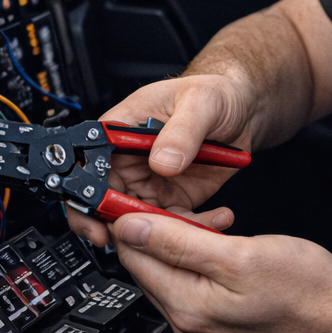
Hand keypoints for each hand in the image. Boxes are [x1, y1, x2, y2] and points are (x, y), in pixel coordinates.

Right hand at [67, 73, 254, 245]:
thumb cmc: (213, 94)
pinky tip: (216, 219)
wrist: (243, 110)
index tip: (102, 215)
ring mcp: (150, 182)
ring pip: (137, 221)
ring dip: (160, 234)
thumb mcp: (199, 102)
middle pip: (105, 202)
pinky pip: (171, 226)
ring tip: (192, 229)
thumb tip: (162, 161)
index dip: (88, 195)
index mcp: (121, 130)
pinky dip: (191, 230)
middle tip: (145, 238)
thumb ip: (181, 131)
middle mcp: (129, 160)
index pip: (90, 165)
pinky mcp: (173, 199)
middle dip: (119, 225)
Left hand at [107, 209, 331, 332]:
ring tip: (217, 219)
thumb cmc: (307, 290)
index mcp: (186, 307)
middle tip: (188, 200)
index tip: (135, 189)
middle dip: (160, 227)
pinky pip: (195, 281)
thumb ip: (179, 241)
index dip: (130, 217)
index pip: (133, 256)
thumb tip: (132, 227)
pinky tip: (226, 239)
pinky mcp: (221, 321)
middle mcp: (188, 323)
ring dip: (186, 238)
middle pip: (149, 265)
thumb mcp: (239, 254)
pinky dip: (204, 254)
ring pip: (173, 270)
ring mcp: (205, 325)